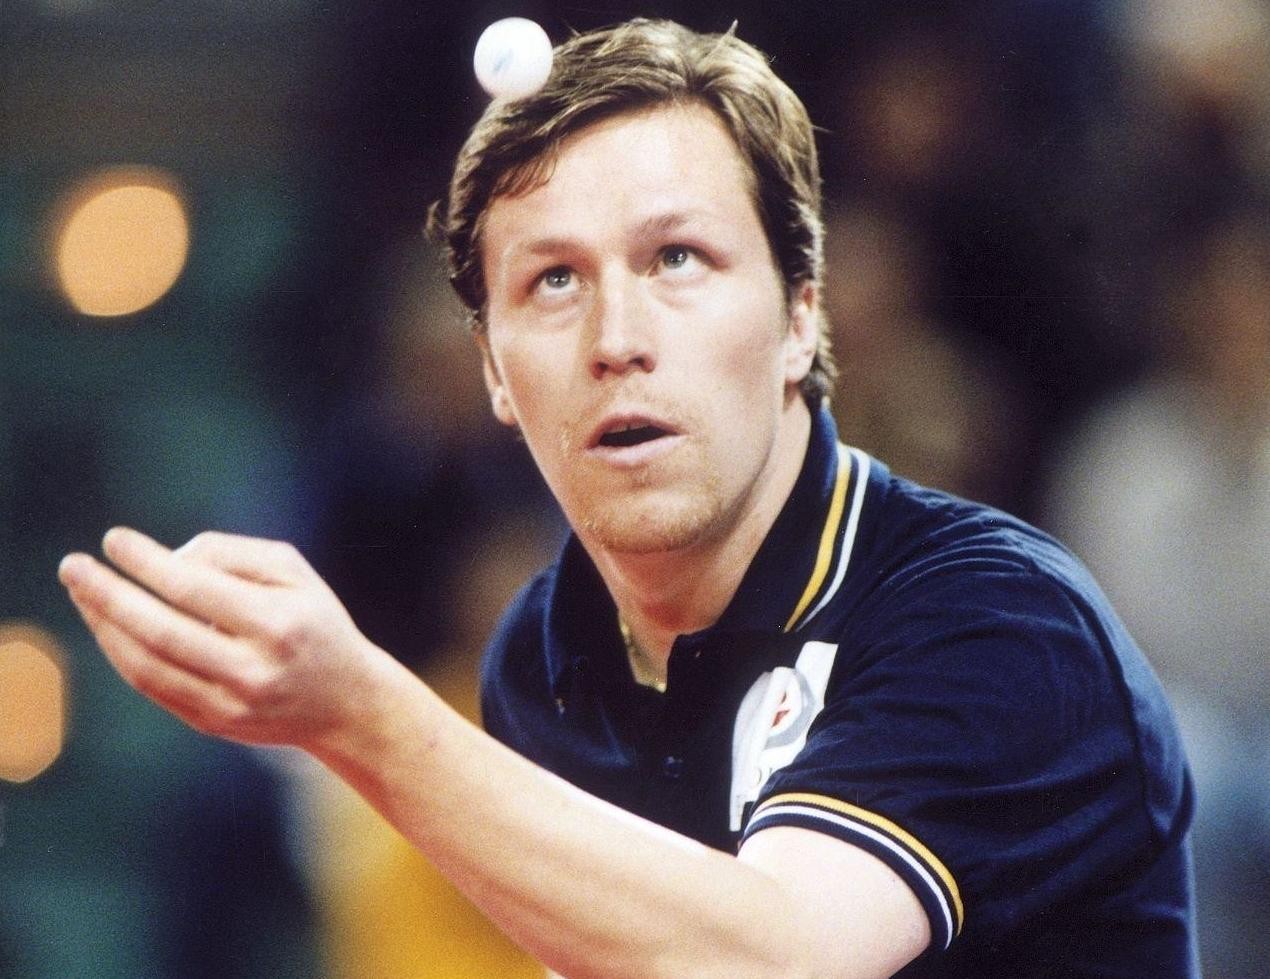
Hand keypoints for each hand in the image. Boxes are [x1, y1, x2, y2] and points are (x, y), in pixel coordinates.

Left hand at [59, 528, 389, 748]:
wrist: (345, 703)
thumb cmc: (314, 622)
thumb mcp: (295, 574)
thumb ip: (234, 554)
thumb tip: (169, 559)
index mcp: (279, 624)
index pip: (196, 589)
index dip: (148, 563)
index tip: (113, 539)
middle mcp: (253, 669)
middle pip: (161, 631)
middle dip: (108, 595)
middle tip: (72, 565)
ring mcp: (231, 703)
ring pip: (147, 665)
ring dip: (104, 626)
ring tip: (81, 592)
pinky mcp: (213, 725)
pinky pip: (152, 686)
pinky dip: (121, 654)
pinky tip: (106, 625)